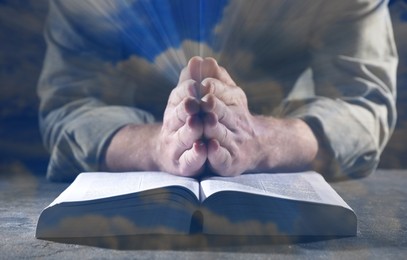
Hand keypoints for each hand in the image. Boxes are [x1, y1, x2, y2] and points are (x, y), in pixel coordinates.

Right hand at [155, 59, 207, 176]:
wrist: (172, 153)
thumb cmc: (184, 122)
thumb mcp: (187, 100)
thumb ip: (193, 82)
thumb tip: (198, 59)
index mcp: (174, 108)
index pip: (178, 95)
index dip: (187, 90)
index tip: (197, 83)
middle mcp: (172, 126)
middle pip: (177, 116)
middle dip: (186, 108)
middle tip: (195, 102)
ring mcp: (176, 146)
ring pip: (182, 138)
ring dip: (190, 130)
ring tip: (198, 122)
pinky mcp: (183, 165)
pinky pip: (189, 160)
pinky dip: (195, 155)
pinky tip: (203, 148)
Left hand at [199, 65, 261, 175]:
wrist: (255, 145)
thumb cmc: (233, 115)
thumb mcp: (229, 94)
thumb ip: (215, 78)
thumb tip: (201, 59)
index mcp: (234, 103)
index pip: (225, 93)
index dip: (214, 88)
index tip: (204, 83)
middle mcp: (236, 122)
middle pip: (223, 112)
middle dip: (213, 105)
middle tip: (204, 100)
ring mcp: (234, 143)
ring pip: (221, 134)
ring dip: (213, 127)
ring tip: (205, 120)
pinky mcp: (230, 162)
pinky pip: (223, 157)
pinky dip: (217, 153)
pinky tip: (210, 146)